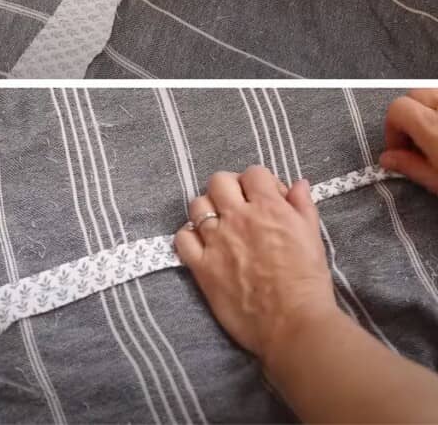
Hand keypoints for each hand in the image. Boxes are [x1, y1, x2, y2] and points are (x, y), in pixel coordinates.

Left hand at [174, 166, 338, 365]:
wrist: (293, 323)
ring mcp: (216, 241)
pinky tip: (202, 246)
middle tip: (239, 207)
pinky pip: (182, 238)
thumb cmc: (308, 282)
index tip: (266, 199)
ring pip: (197, 205)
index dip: (260, 182)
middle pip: (218, 181)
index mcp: (269, 208)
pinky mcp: (201, 266)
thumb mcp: (313, 238)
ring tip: (219, 226)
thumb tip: (298, 183)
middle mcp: (238, 218)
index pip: (253, 173)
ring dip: (207, 210)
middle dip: (229, 189)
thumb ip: (302, 206)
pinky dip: (189, 237)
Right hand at [380, 89, 437, 193]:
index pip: (398, 108)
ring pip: (434, 95)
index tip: (399, 148)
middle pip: (416, 95)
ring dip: (430, 111)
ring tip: (435, 135)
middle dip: (411, 114)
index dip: (393, 128)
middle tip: (417, 141)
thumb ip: (411, 167)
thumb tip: (389, 159)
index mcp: (432, 126)